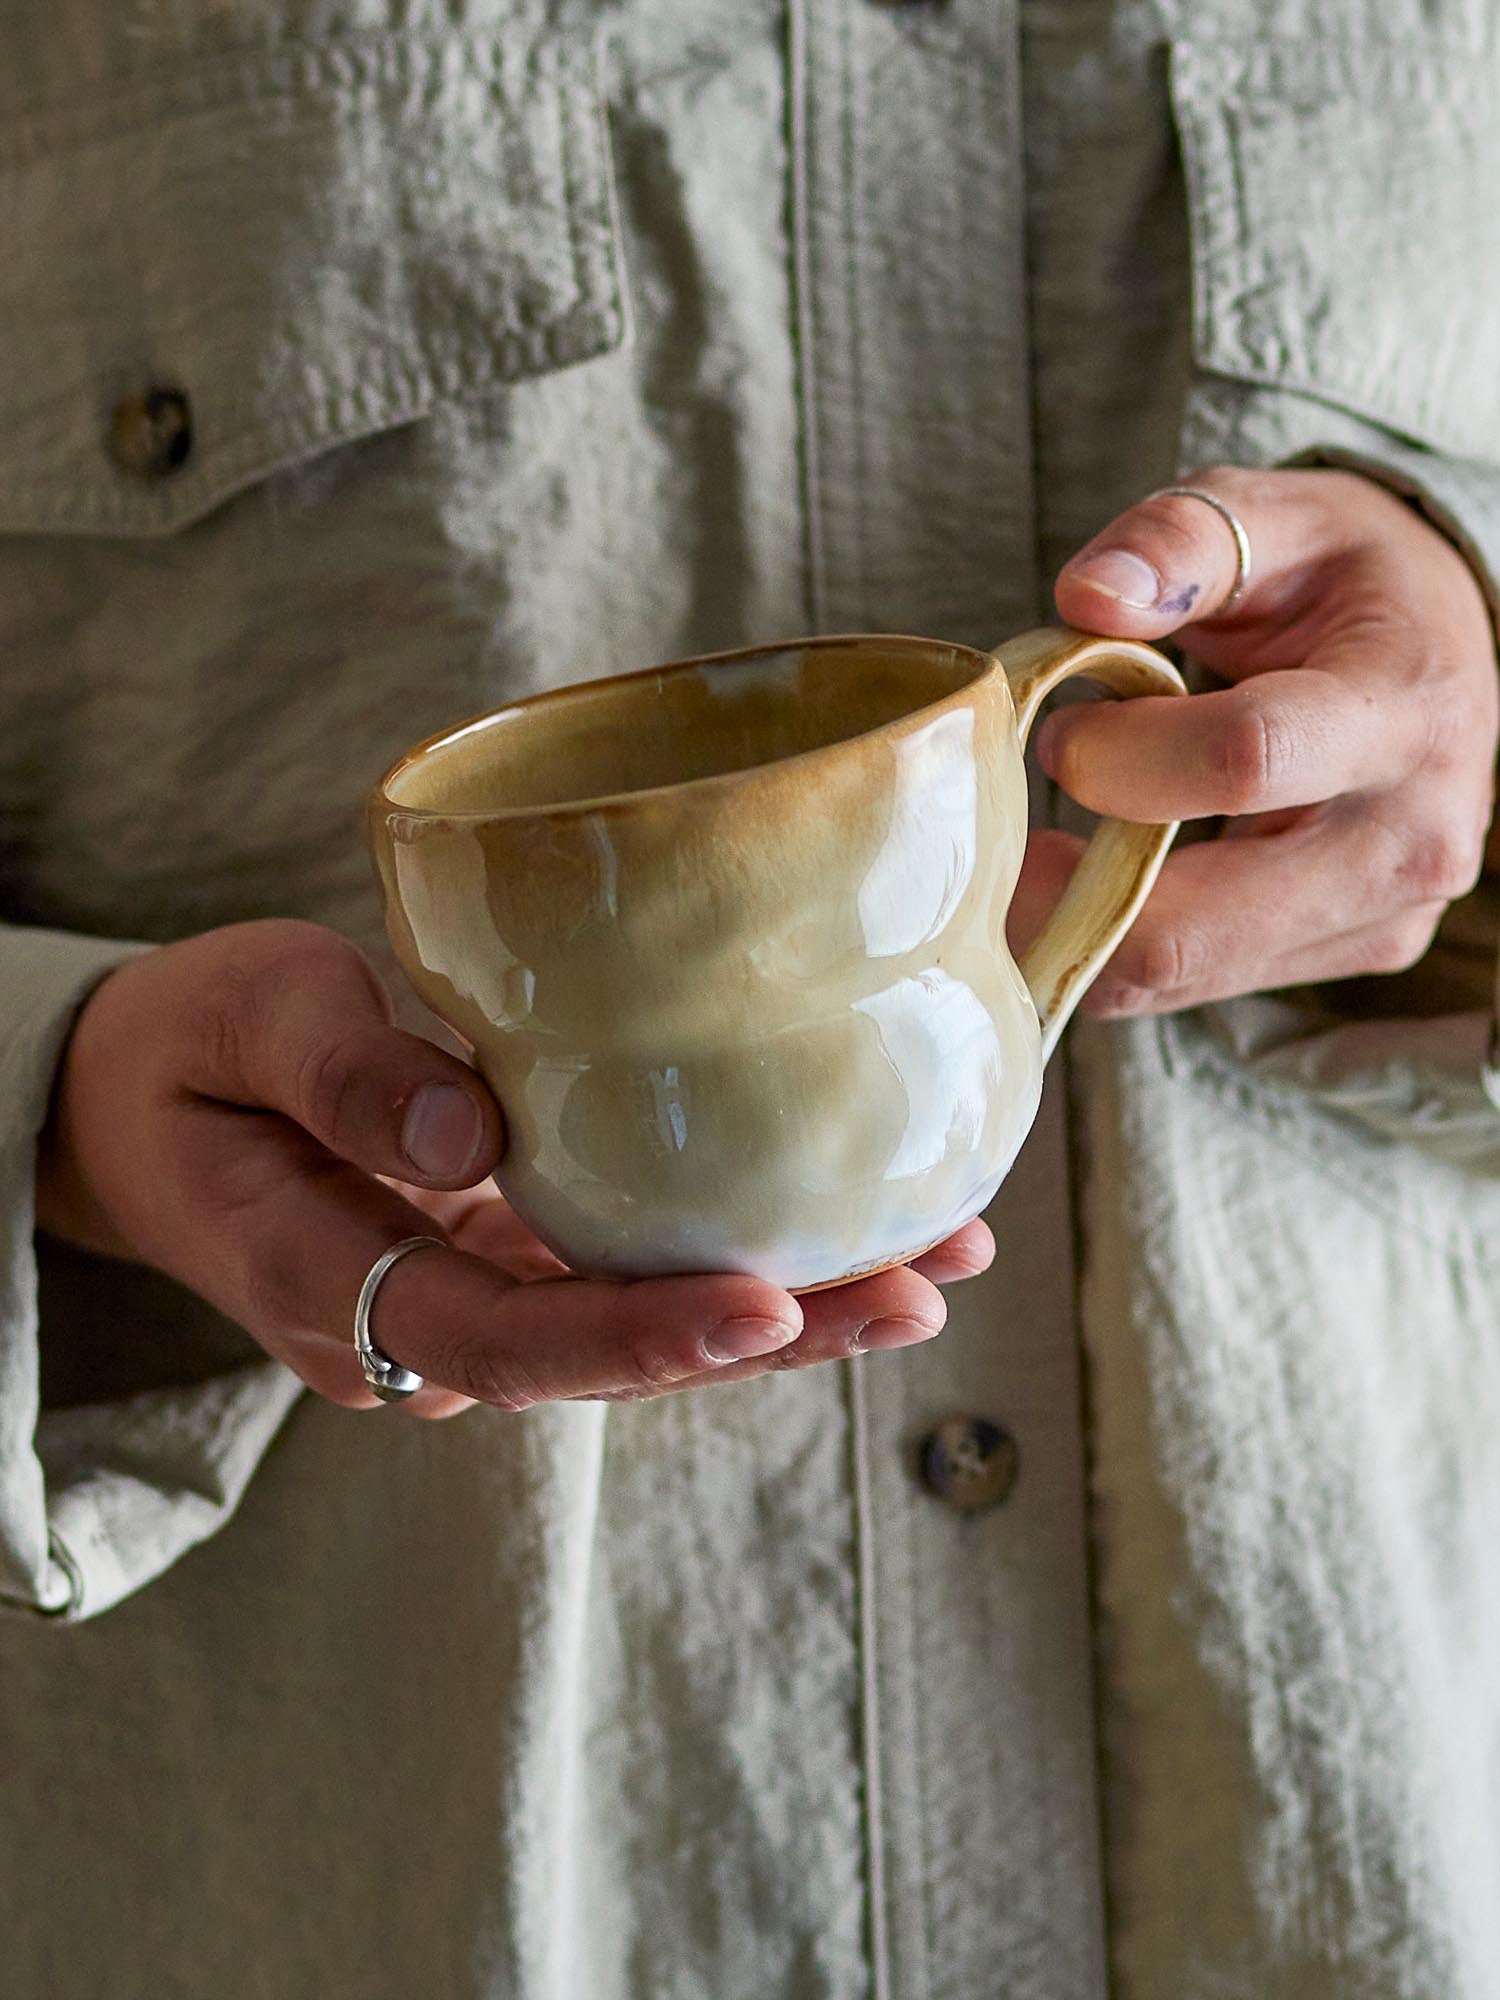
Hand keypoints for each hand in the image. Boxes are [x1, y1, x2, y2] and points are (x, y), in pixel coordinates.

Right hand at [35, 921, 991, 1417]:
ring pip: (634, 1331)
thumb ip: (341, 1073)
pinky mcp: (502, 1260)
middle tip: (914, 1288)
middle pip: (606, 1358)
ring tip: (933, 1264)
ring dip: (785, 1311)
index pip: (506, 1339)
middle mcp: (415, 1329)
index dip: (640, 1336)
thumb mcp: (241, 1019)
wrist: (134, 1105)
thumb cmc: (184, 1051)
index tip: (766, 1305)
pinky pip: (624, 1279)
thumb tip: (467, 1133)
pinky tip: (847, 1231)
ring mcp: (465, 1304)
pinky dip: (733, 1261)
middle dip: (766, 1337)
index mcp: (334, 1284)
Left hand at [1012, 467, 1499, 1014]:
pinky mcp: (1347, 956)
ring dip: (1080, 923)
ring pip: (1177, 978)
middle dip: (1063, 894)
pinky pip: (1193, 986)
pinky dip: (1121, 940)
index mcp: (1401, 710)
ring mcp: (1382, 919)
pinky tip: (1103, 873)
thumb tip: (1086, 597)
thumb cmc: (1347, 579)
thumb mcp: (1280, 513)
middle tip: (994, 843)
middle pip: (1194, 927)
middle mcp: (1406, 841)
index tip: (1060, 730)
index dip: (1119, 754)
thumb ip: (1180, 539)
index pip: (1244, 758)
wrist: (1441, 655)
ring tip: (1048, 845)